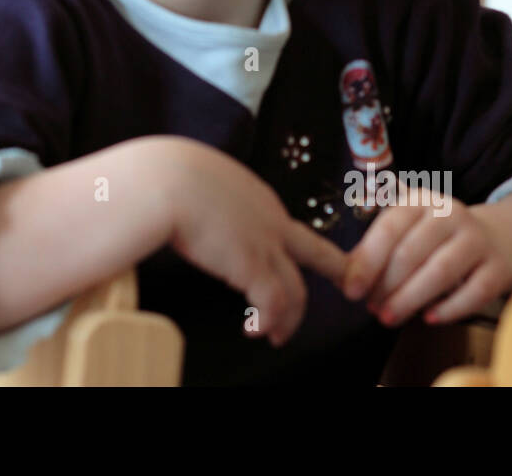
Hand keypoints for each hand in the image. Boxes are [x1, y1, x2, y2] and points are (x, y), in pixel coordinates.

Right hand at [159, 137, 347, 347]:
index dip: (291, 247)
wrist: (165, 182)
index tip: (292, 258)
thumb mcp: (199, 179)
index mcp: (257, 197)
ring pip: (296, 289)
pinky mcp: (253, 266)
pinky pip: (273, 304)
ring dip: (289, 318)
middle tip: (346, 283)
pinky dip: (267, 322)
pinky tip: (254, 330)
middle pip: (316, 251)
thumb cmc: (167, 176)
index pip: (286, 226)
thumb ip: (209, 196)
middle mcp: (270, 219)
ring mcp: (265, 243)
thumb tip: (192, 208)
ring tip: (276, 335)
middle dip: (336, 269)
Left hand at [341, 186, 511, 327]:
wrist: (501, 238)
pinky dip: (449, 309)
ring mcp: (477, 240)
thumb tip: (346, 276)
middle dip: (385, 285)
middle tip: (371, 308)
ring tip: (389, 317)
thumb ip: (378, 249)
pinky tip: (429, 318)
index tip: (350, 289)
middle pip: (411, 252)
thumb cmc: (440, 239)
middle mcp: (450, 215)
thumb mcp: (410, 230)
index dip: (367, 261)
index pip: (388, 228)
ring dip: (409, 299)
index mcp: (420, 202)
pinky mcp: (499, 268)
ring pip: (440, 272)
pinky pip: (473, 292)